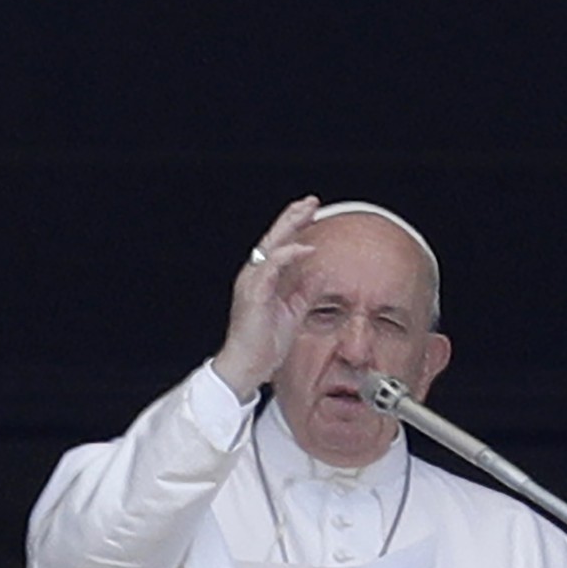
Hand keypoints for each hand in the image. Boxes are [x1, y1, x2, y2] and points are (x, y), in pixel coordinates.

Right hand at [213, 195, 320, 400]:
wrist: (248, 365)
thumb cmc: (265, 343)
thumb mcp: (293, 312)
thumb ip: (304, 291)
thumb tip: (319, 274)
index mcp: (263, 280)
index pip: (280, 246)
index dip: (295, 228)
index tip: (312, 213)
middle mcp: (255, 276)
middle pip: (275, 238)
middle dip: (293, 217)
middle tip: (310, 201)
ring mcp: (252, 282)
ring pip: (271, 245)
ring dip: (291, 226)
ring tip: (308, 212)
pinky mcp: (254, 292)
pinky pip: (272, 265)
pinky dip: (290, 254)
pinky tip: (306, 248)